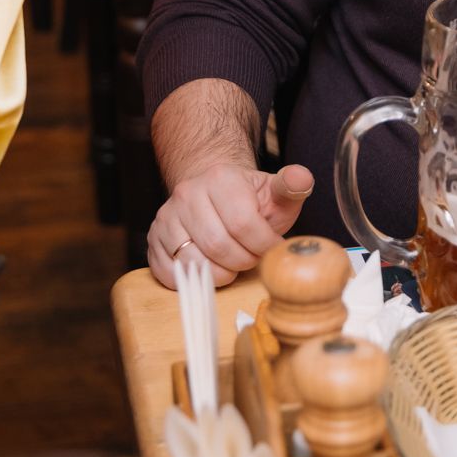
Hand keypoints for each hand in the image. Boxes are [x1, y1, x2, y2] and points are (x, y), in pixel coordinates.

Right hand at [147, 161, 314, 287]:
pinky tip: (211, 267)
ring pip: (192, 262)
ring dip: (221, 273)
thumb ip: (292, 185)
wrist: (215, 195)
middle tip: (253, 257)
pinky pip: (169, 273)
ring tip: (234, 263)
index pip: (242, 224)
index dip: (262, 245)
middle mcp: (187, 194)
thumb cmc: (251, 200)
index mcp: (220, 178)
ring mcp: (166, 217)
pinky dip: (193, 279)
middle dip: (243, 260)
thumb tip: (301, 177)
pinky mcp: (154, 239)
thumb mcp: (276, 192)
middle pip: (218, 246)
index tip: (272, 248)